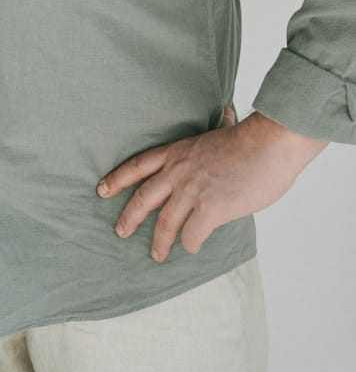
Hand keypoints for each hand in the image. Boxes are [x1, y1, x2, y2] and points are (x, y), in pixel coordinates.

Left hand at [97, 111, 325, 260]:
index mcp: (177, 152)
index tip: (102, 189)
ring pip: (164, 223)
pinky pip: (192, 235)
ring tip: (156, 254)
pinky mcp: (209, 209)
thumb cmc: (252, 139)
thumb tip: (225, 116)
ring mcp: (191, 191)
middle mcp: (178, 172)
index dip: (117, 179)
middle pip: (143, 198)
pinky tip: (192, 247)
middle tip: (120, 231)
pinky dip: (190, 244)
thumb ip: (213, 137)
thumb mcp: (220, 133)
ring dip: (159, 242)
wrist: (269, 144)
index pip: (138, 166)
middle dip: (128, 217)